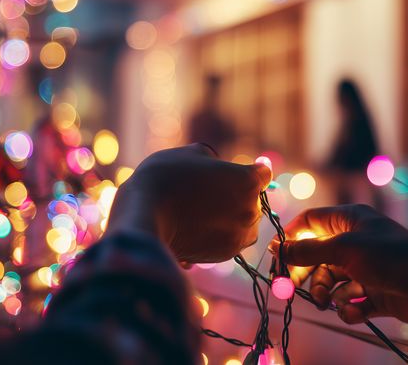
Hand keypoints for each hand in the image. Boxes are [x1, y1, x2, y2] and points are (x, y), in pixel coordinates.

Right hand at [108, 143, 271, 262]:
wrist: (144, 215)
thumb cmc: (166, 176)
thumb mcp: (191, 153)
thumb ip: (214, 159)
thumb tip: (218, 166)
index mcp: (247, 180)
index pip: (263, 174)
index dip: (251, 171)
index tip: (237, 172)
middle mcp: (250, 209)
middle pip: (254, 200)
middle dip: (238, 196)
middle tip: (211, 193)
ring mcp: (240, 234)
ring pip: (246, 223)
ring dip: (232, 218)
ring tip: (205, 212)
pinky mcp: (226, 254)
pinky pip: (230, 241)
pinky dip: (220, 235)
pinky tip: (198, 227)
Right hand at [275, 204, 407, 324]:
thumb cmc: (390, 257)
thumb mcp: (344, 250)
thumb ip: (309, 250)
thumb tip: (279, 247)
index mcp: (349, 221)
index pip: (310, 223)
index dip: (292, 238)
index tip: (276, 256)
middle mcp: (355, 243)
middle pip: (316, 257)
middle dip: (306, 273)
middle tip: (291, 289)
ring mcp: (364, 269)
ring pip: (331, 282)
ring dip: (327, 294)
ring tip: (329, 302)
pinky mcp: (374, 294)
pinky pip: (349, 301)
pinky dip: (349, 308)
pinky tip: (357, 309)